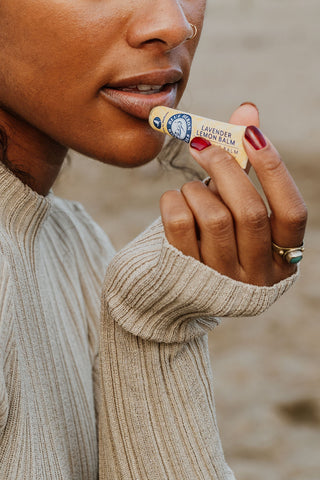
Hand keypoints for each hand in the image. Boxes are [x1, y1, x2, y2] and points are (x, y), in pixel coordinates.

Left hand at [160, 103, 306, 285]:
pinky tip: (174, 201)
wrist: (178, 285)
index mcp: (282, 259)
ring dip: (196, 188)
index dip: (274, 170)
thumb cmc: (217, 238)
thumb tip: (247, 109)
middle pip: (249, 211)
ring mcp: (221, 281)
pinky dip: (173, 200)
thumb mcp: (236, 208)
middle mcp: (257, 276)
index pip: (291, 212)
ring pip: (213, 217)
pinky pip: (179, 223)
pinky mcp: (185, 277)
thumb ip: (244, 165)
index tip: (250, 134)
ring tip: (190, 188)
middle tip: (201, 142)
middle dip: (224, 167)